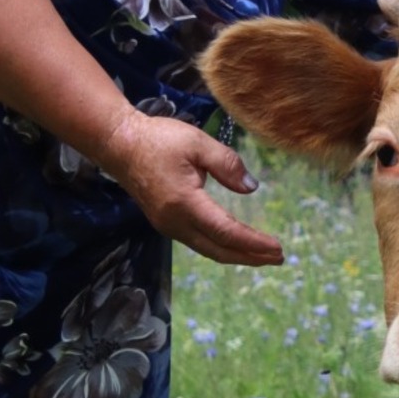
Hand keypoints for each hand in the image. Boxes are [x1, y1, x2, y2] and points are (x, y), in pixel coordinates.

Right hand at [97, 111, 283, 264]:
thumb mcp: (197, 142)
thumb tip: (252, 187)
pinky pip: (198, 242)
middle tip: (278, 258)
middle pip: (219, 249)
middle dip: (250, 256)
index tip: (277, 248)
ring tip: (263, 255)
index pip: (226, 231)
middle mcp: (175, 222)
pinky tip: (235, 244)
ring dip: (237, 254)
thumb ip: (227, 164)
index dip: (253, 243)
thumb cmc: (159, 139)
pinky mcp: (165, 223)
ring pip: (208, 249)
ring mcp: (168, 226)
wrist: (120, 144)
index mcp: (185, 203)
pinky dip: (221, 246)